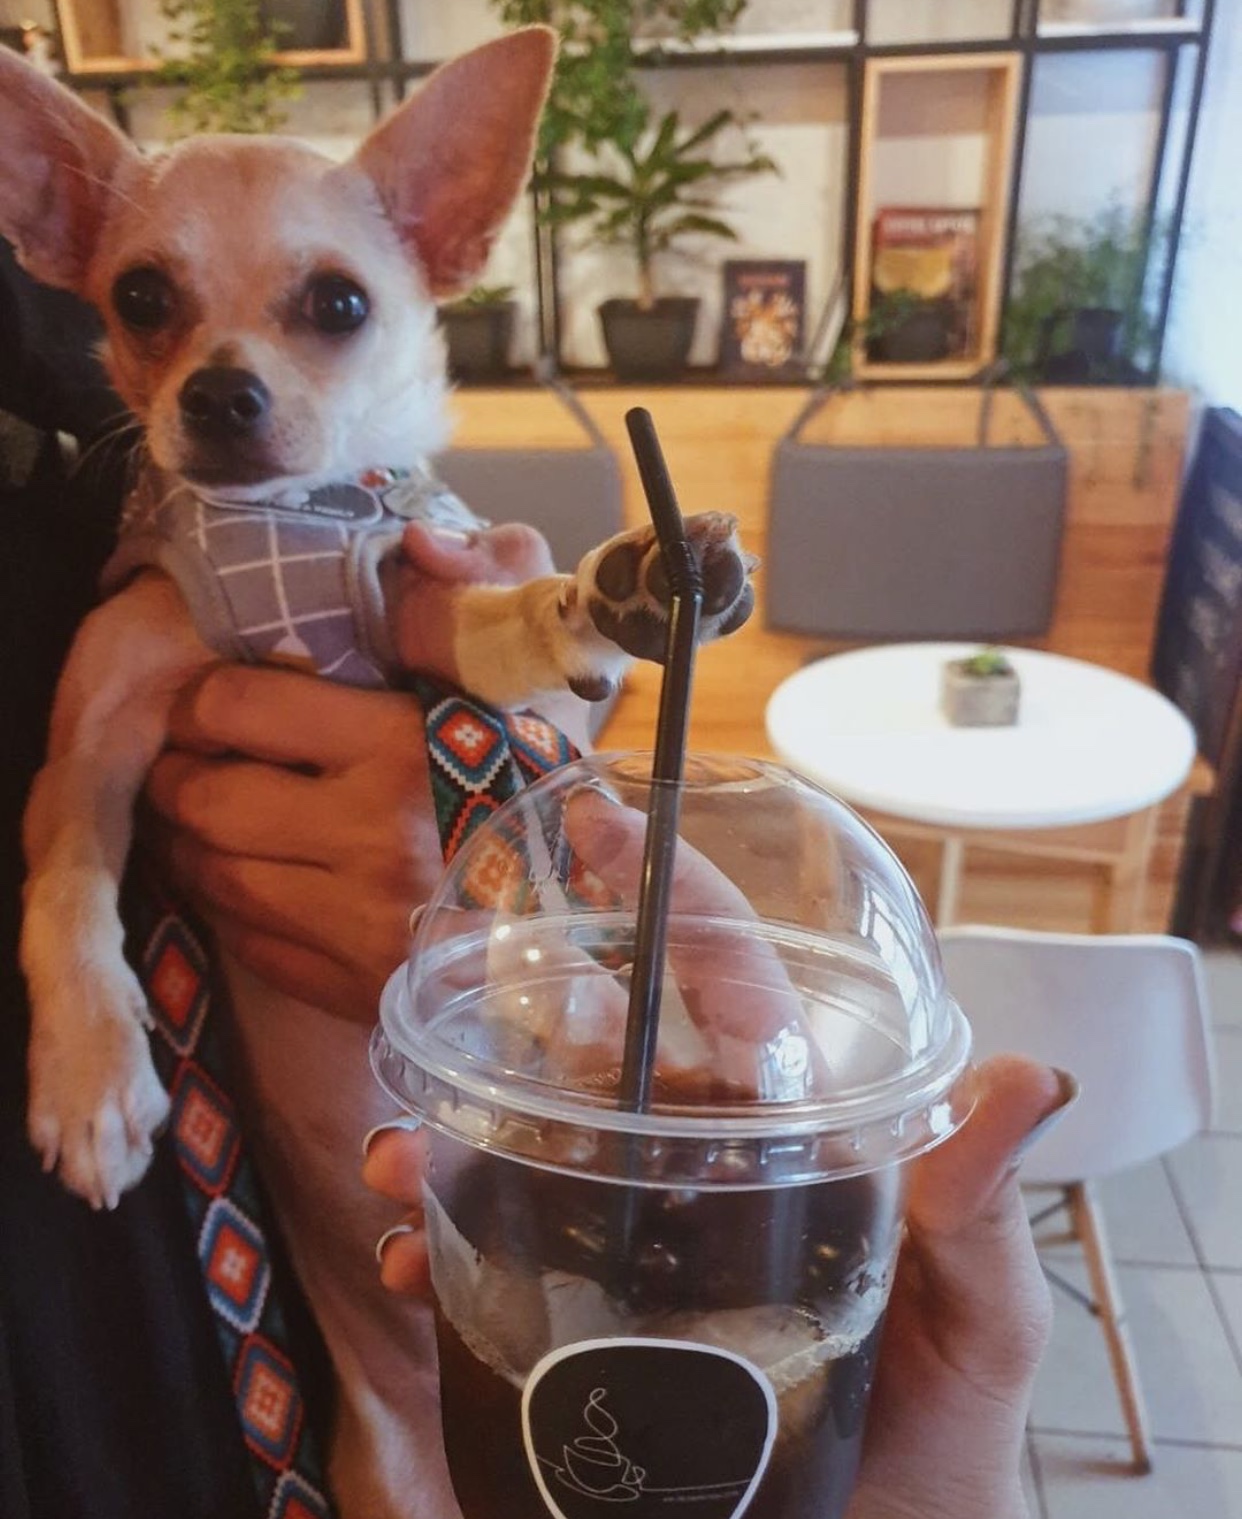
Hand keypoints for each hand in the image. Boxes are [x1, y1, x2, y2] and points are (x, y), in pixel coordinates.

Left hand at [144, 521, 589, 1019]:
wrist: (594, 918)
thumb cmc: (545, 785)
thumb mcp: (527, 672)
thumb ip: (483, 584)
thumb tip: (416, 539)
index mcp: (401, 747)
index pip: (238, 706)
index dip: (204, 698)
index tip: (211, 700)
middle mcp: (369, 838)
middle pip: (204, 798)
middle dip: (177, 773)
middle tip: (186, 761)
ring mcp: (356, 924)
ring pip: (210, 874)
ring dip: (189, 841)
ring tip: (205, 819)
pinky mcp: (350, 986)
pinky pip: (245, 941)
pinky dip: (227, 906)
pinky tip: (247, 880)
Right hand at [362, 793, 1070, 1517]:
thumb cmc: (942, 1434)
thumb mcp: (978, 1319)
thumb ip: (980, 1209)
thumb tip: (1026, 1079)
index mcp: (789, 1133)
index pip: (729, 986)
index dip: (673, 899)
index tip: (605, 827)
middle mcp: (702, 1170)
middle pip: (602, 1060)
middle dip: (522, 1019)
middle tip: (457, 998)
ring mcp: (638, 1245)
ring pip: (529, 1151)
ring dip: (451, 1135)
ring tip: (397, 1156)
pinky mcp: (586, 1327)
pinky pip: (498, 1268)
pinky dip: (440, 1246)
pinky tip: (410, 1254)